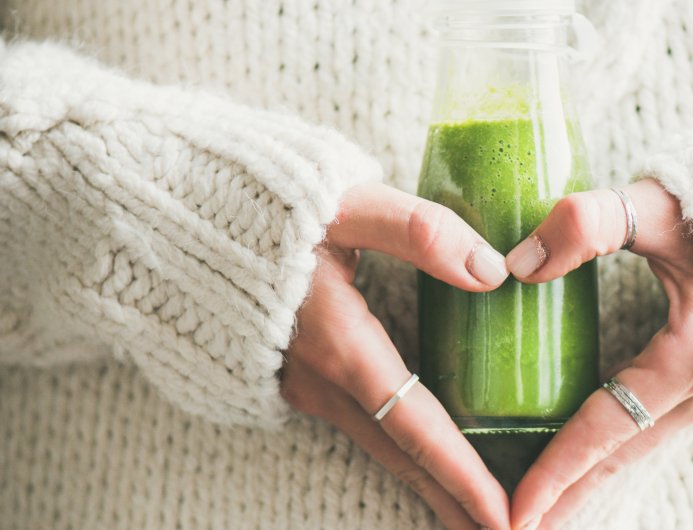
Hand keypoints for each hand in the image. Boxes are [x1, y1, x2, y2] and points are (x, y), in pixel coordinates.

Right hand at [281, 183, 510, 529]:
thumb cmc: (262, 207)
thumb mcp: (344, 205)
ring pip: (379, 447)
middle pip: (401, 457)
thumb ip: (419, 232)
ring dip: (429, 484)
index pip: (415, 428)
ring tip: (472, 515)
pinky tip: (421, 462)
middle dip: (454, 502)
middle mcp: (320, 381)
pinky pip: (358, 429)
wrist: (176, 223)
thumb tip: (492, 271)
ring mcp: (302, 385)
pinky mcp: (293, 377)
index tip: (504, 517)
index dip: (462, 476)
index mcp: (341, 344)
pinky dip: (399, 456)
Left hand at [506, 179, 692, 529]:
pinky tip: (609, 449)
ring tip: (557, 503)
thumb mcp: (665, 202)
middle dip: (573, 495)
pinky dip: (632, 446)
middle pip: (626, 454)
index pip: (605, 426)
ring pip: (651, 442)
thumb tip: (518, 264)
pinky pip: (673, 424)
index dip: (556, 470)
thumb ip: (587, 224)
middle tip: (523, 529)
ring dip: (601, 474)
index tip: (512, 511)